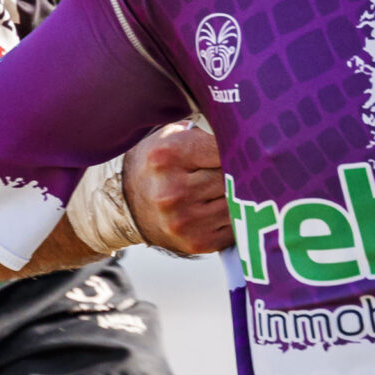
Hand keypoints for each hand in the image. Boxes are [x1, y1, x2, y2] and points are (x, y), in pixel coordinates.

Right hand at [125, 118, 230, 253]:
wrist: (128, 206)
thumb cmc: (158, 165)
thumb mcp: (170, 135)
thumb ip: (204, 131)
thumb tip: (246, 133)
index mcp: (167, 156)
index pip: (224, 148)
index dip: (234, 147)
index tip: (238, 147)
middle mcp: (173, 191)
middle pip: (231, 175)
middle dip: (237, 170)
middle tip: (235, 166)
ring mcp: (185, 221)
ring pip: (237, 201)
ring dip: (237, 194)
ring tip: (225, 186)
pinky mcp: (197, 242)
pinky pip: (236, 225)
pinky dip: (235, 216)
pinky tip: (221, 207)